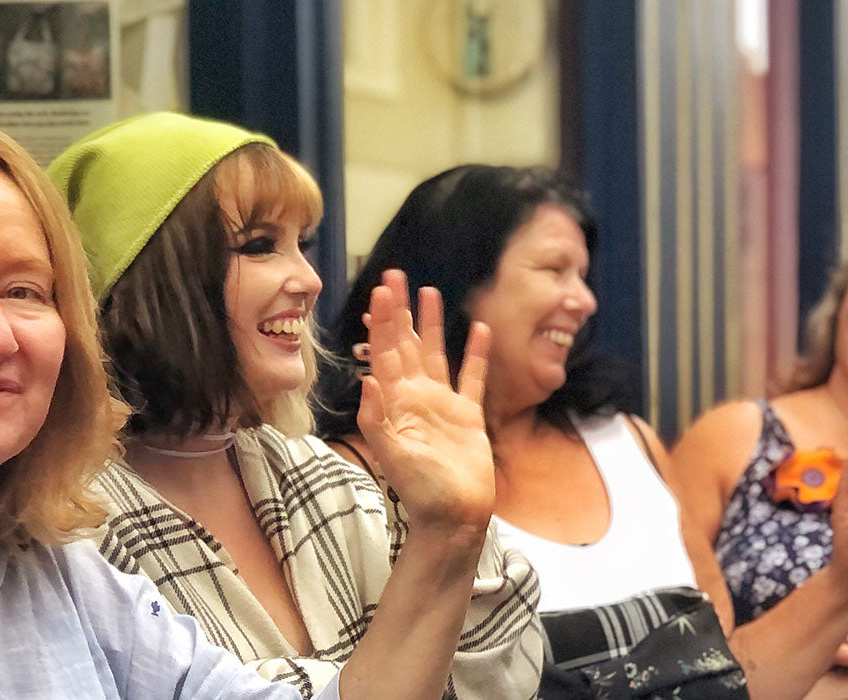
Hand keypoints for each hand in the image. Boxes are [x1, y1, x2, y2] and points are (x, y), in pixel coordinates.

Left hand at [357, 269, 495, 538]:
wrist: (453, 517)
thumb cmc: (421, 490)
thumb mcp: (392, 455)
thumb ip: (378, 418)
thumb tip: (367, 378)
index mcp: (396, 403)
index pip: (387, 353)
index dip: (384, 322)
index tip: (382, 292)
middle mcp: (417, 397)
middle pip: (408, 345)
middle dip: (401, 312)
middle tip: (396, 277)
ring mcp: (443, 404)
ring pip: (436, 354)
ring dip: (432, 324)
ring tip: (429, 292)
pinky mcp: (469, 415)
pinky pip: (473, 378)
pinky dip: (476, 355)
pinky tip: (479, 331)